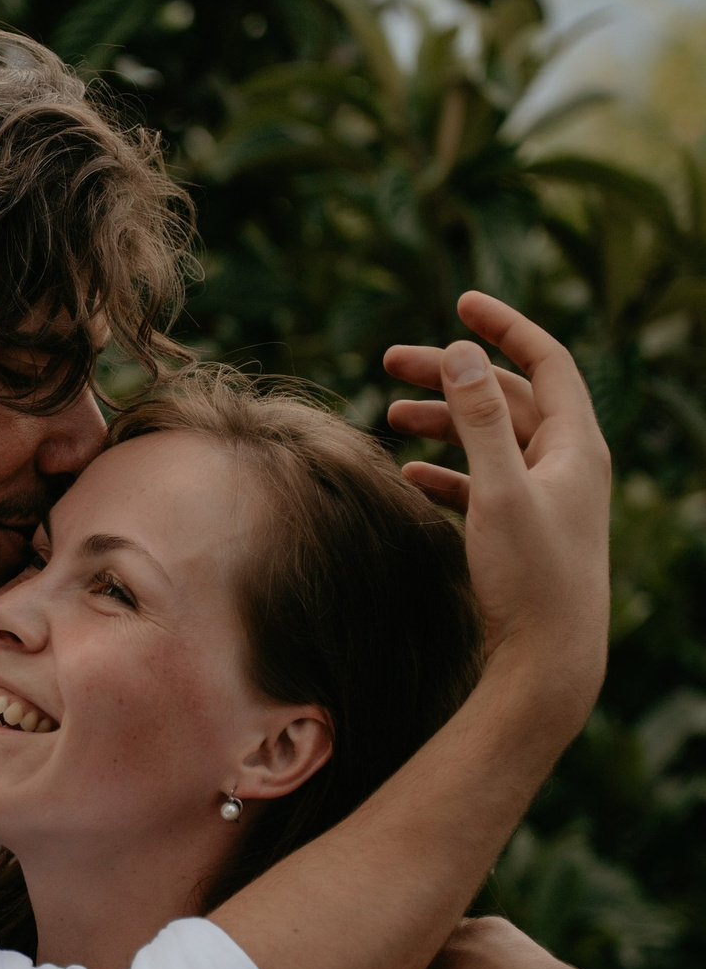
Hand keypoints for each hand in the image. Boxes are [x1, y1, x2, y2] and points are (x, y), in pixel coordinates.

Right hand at [382, 292, 610, 731]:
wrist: (548, 666)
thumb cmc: (531, 581)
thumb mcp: (499, 491)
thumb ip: (479, 420)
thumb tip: (463, 351)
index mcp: (577, 447)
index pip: (545, 361)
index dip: (504, 326)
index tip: (459, 303)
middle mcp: (568, 467)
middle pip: (508, 397)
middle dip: (452, 374)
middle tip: (391, 361)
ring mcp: (547, 500)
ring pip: (492, 440)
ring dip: (444, 422)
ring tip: (390, 416)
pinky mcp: (525, 534)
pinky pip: (484, 484)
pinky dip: (449, 471)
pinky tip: (411, 476)